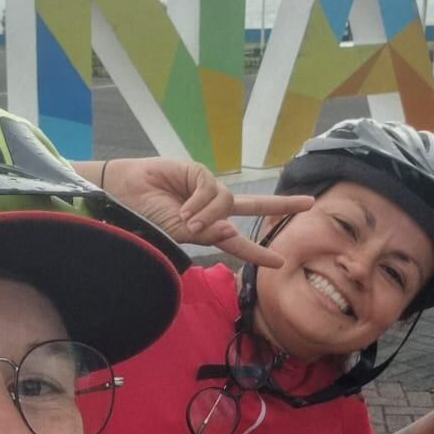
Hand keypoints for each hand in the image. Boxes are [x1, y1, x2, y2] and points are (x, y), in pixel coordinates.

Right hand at [98, 157, 313, 266]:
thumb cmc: (146, 219)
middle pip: (252, 205)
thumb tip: (231, 231)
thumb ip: (206, 235)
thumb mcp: (178, 235)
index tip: (279, 261)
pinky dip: (200, 203)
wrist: (124, 196)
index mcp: (207, 228)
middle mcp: (212, 208)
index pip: (238, 241)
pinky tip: (183, 209)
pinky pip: (212, 190)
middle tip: (309, 204)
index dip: (257, 252)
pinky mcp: (198, 172)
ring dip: (209, 216)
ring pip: (228, 202)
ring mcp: (206, 189)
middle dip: (280, 206)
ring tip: (187, 222)